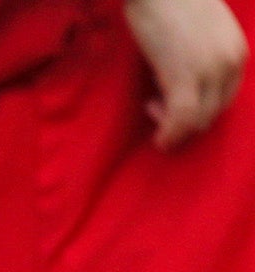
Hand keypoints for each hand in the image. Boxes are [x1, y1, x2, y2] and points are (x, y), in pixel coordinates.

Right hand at [127, 0, 247, 148]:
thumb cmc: (171, 0)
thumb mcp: (201, 30)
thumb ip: (204, 53)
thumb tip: (186, 73)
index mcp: (238, 51)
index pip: (226, 96)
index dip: (201, 108)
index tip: (173, 104)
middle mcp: (230, 63)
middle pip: (214, 111)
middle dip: (187, 120)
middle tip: (157, 109)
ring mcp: (209, 71)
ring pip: (198, 119)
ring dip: (176, 127)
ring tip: (153, 112)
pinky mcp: (185, 76)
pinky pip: (181, 118)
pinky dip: (170, 135)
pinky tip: (160, 139)